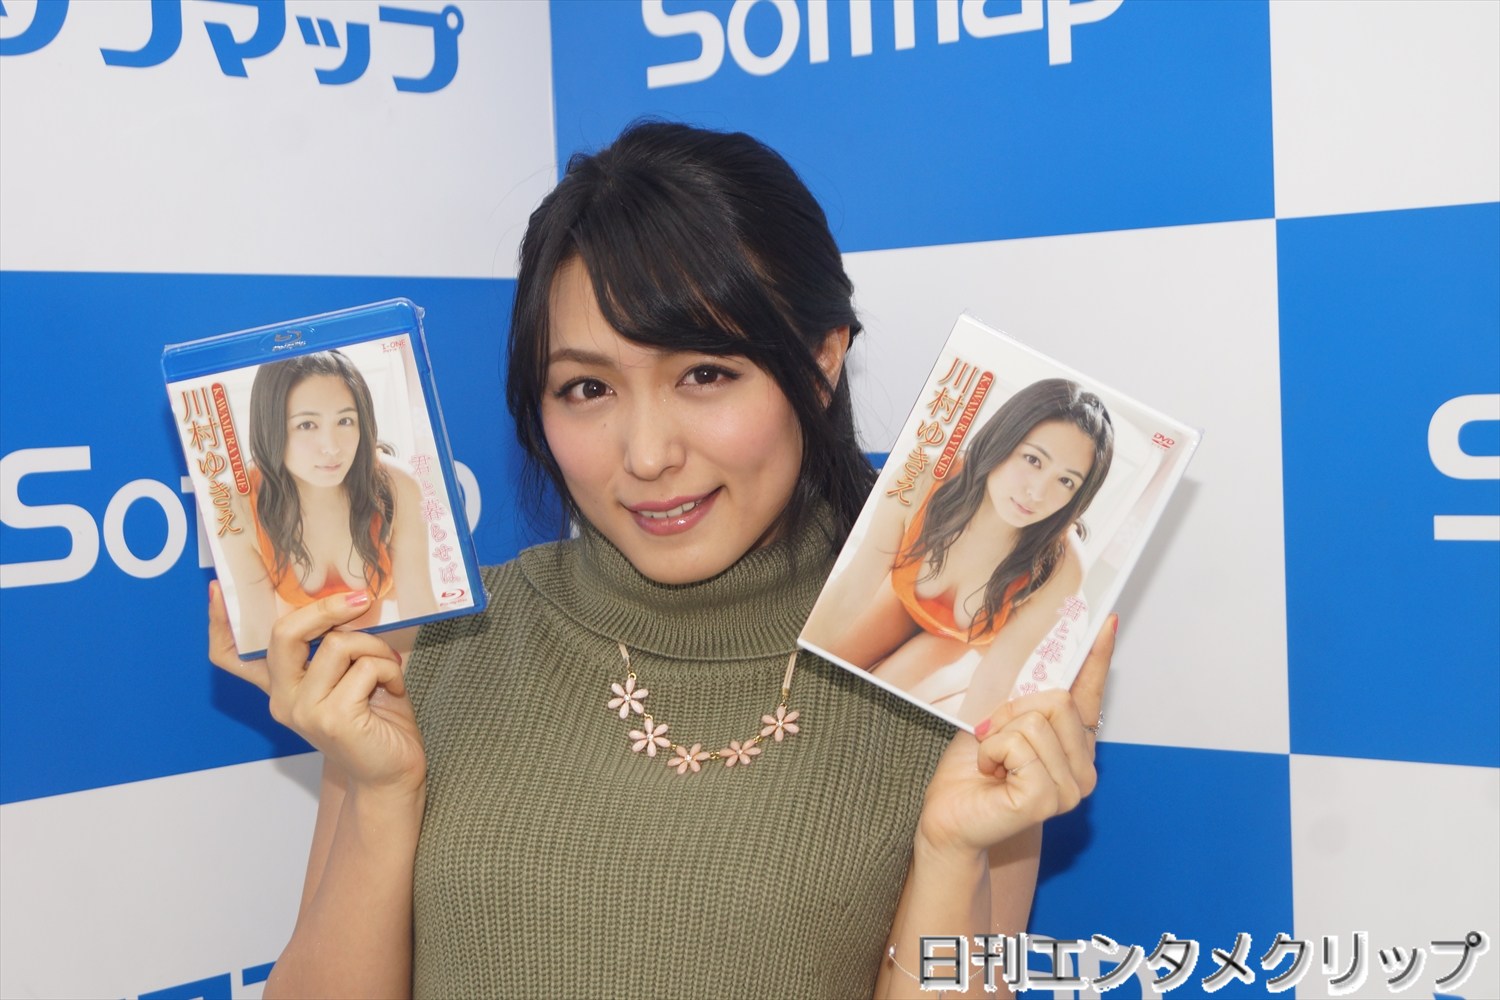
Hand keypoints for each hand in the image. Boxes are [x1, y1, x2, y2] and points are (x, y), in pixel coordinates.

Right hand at [208, 582, 424, 795]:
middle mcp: (282, 698)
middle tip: (359, 600)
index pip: (234, 656)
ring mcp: (303, 710)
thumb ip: (336, 646)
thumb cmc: (377, 720)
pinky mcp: (332, 718)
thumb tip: (348, 597)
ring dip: (374, 647)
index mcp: (281, 686)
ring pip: (337, 644)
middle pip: (284, 633)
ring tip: (388, 668)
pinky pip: (365, 666)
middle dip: (325, 608)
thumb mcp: (349, 676)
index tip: (218, 589)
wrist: (392, 773)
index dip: (220, 622)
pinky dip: (389, 669)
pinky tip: (394, 688)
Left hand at [916, 614, 1114, 857]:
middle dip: (1013, 711)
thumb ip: (1026, 695)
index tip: (1106, 621)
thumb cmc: (973, 771)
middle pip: (1058, 700)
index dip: (1097, 656)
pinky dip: (994, 754)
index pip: (1090, 693)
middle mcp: (1082, 767)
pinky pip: (1020, 748)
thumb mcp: (999, 719)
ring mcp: (1070, 788)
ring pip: (1036, 723)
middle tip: (995, 739)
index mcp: (1072, 742)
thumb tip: (1040, 652)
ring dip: (999, 737)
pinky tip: (992, 775)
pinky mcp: (1047, 800)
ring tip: (993, 763)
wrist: (950, 814)